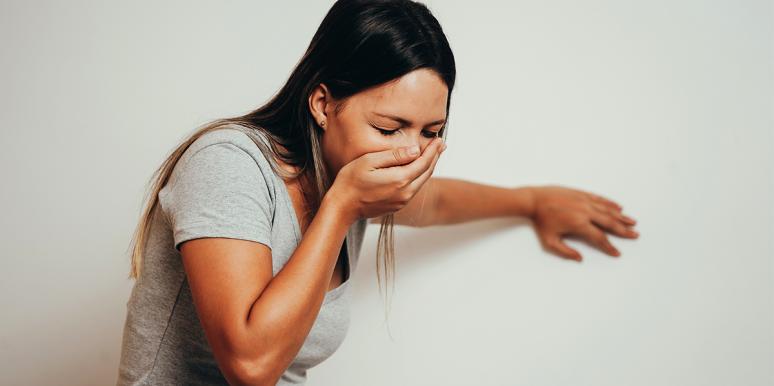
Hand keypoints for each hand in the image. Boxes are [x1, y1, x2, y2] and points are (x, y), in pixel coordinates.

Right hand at [326, 137, 446, 221]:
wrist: (342, 208)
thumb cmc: (351, 181)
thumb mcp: (369, 161)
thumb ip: (394, 156)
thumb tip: (415, 150)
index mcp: (400, 179)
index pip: (423, 162)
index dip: (432, 150)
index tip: (439, 140)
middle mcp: (405, 192)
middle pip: (427, 172)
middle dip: (435, 157)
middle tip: (441, 144)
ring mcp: (402, 201)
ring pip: (421, 181)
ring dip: (428, 167)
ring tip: (433, 155)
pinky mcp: (397, 206)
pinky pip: (413, 189)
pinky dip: (419, 177)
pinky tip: (417, 170)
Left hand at [527, 185, 638, 261]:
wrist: (533, 200)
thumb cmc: (540, 221)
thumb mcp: (549, 241)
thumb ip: (565, 251)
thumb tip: (579, 259)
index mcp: (578, 224)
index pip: (599, 238)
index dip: (609, 246)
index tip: (617, 253)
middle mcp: (585, 212)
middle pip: (609, 223)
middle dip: (623, 230)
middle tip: (635, 235)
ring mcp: (584, 201)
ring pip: (607, 210)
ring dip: (621, 216)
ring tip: (632, 222)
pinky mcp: (581, 193)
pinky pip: (599, 199)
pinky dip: (610, 203)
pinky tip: (618, 207)